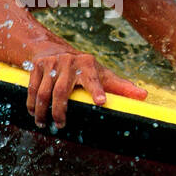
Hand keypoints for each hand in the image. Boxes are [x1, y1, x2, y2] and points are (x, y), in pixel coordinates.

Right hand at [26, 50, 146, 128]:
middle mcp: (69, 62)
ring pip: (43, 92)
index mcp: (88, 64)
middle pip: (62, 91)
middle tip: (61, 126)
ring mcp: (51, 63)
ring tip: (43, 124)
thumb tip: (144, 96)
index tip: (101, 102)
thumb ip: (120, 86)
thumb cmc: (84, 68)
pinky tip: (33, 114)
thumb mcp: (102, 74)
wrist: (53, 49)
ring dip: (42, 111)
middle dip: (60, 111)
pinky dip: (30, 104)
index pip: (94, 79)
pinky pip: (31, 88)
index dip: (98, 90)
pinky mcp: (37, 66)